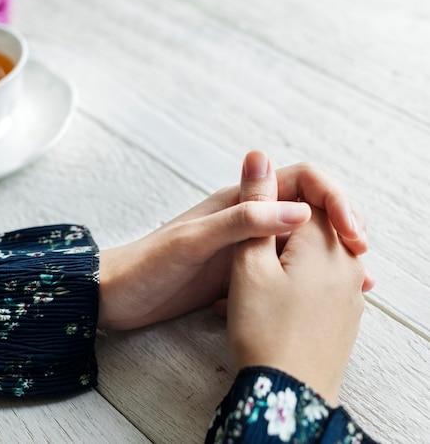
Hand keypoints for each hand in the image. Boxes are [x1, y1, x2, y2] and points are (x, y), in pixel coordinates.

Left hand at [98, 151, 370, 330]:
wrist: (116, 295)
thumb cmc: (147, 265)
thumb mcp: (194, 240)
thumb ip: (243, 222)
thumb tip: (302, 212)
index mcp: (239, 200)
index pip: (302, 180)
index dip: (334, 198)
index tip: (351, 231)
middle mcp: (247, 219)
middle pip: (308, 210)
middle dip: (339, 228)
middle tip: (360, 262)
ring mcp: (245, 247)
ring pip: (298, 242)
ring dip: (326, 257)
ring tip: (353, 284)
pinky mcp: (239, 273)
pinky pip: (281, 270)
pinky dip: (304, 279)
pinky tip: (317, 298)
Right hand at [226, 153, 371, 403]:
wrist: (287, 394)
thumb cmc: (262, 327)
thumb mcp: (247, 260)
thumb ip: (254, 205)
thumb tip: (258, 155)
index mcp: (323, 241)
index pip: (309, 196)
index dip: (275, 202)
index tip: (254, 221)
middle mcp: (346, 262)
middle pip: (313, 226)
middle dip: (277, 236)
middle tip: (247, 257)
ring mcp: (350, 291)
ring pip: (312, 257)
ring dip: (278, 263)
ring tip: (247, 287)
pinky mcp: (344, 315)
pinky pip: (320, 284)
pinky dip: (290, 285)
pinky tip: (262, 305)